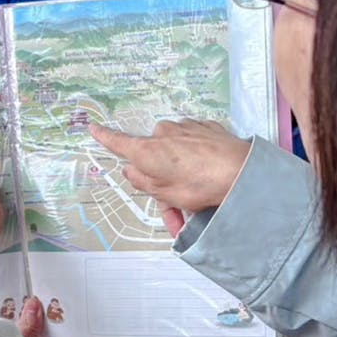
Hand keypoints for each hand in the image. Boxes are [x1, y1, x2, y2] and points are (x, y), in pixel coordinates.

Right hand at [91, 119, 250, 213]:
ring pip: (175, 153)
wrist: (242, 171)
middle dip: (161, 180)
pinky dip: (197, 161)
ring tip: (199, 201)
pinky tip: (210, 177)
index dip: (104, 137)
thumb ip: (143, 182)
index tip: (93, 129)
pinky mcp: (206, 127)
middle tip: (177, 209)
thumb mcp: (165, 194)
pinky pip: (193, 145)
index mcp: (147, 150)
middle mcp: (163, 133)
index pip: (118, 142)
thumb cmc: (201, 185)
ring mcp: (186, 127)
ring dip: (182, 174)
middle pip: (153, 157)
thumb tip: (131, 170)